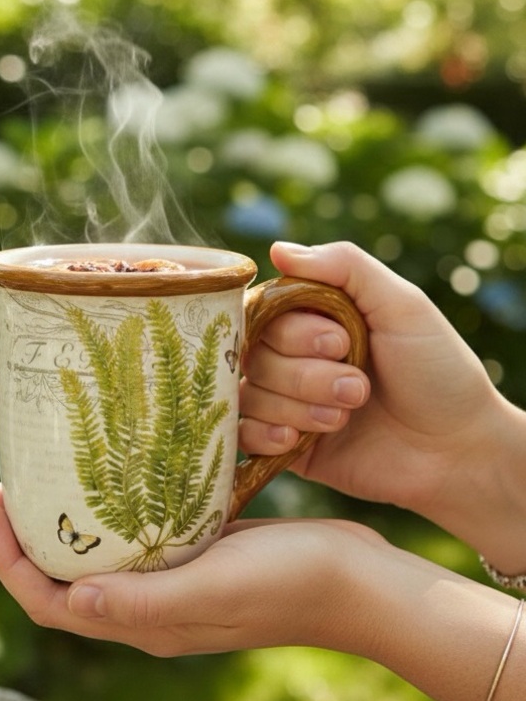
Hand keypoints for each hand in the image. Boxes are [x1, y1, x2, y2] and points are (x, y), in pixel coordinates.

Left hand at [0, 482, 387, 656]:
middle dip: (21, 538)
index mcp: (141, 622)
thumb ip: (141, 601)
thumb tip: (68, 603)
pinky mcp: (193, 552)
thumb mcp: (211, 589)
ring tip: (38, 475)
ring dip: (58, 522)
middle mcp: (146, 606)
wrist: (356, 578)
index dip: (7, 560)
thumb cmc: (288, 584)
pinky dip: (103, 511)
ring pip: (93, 556)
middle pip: (60, 579)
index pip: (48, 601)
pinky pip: (131, 536)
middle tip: (1, 485)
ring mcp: (169, 579)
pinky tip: (103, 474)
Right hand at [238, 241, 525, 564]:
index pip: (263, 312)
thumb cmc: (438, 371)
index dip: (293, 330)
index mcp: (315, 319)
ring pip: (251, 394)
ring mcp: (287, 402)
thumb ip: (345, 266)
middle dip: (307, 375)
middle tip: (359, 388)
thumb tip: (277, 249)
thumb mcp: (402, 305)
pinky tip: (297, 439)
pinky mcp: (285, 446)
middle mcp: (294, 357)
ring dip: (300, 407)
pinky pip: (242, 434)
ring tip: (346, 417)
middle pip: (254, 355)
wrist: (459, 451)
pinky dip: (264, 434)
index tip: (341, 342)